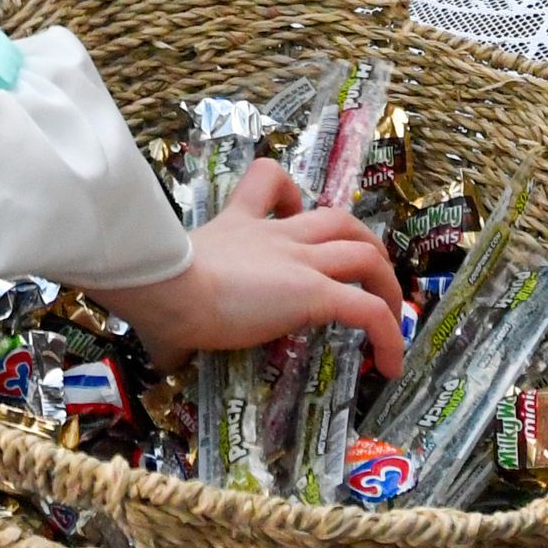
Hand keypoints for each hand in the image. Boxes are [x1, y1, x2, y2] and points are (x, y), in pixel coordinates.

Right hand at [93, 159, 405, 377]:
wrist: (166, 287)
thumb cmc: (154, 292)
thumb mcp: (163, 299)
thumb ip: (170, 325)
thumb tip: (163, 357)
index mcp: (237, 228)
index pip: (269, 184)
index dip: (291, 195)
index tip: (295, 214)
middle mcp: (275, 237)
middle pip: (338, 219)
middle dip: (364, 243)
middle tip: (369, 274)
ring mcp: (298, 262)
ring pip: (364, 253)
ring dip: (387, 281)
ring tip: (393, 314)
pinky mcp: (313, 292)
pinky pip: (369, 310)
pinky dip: (389, 334)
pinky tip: (392, 363)